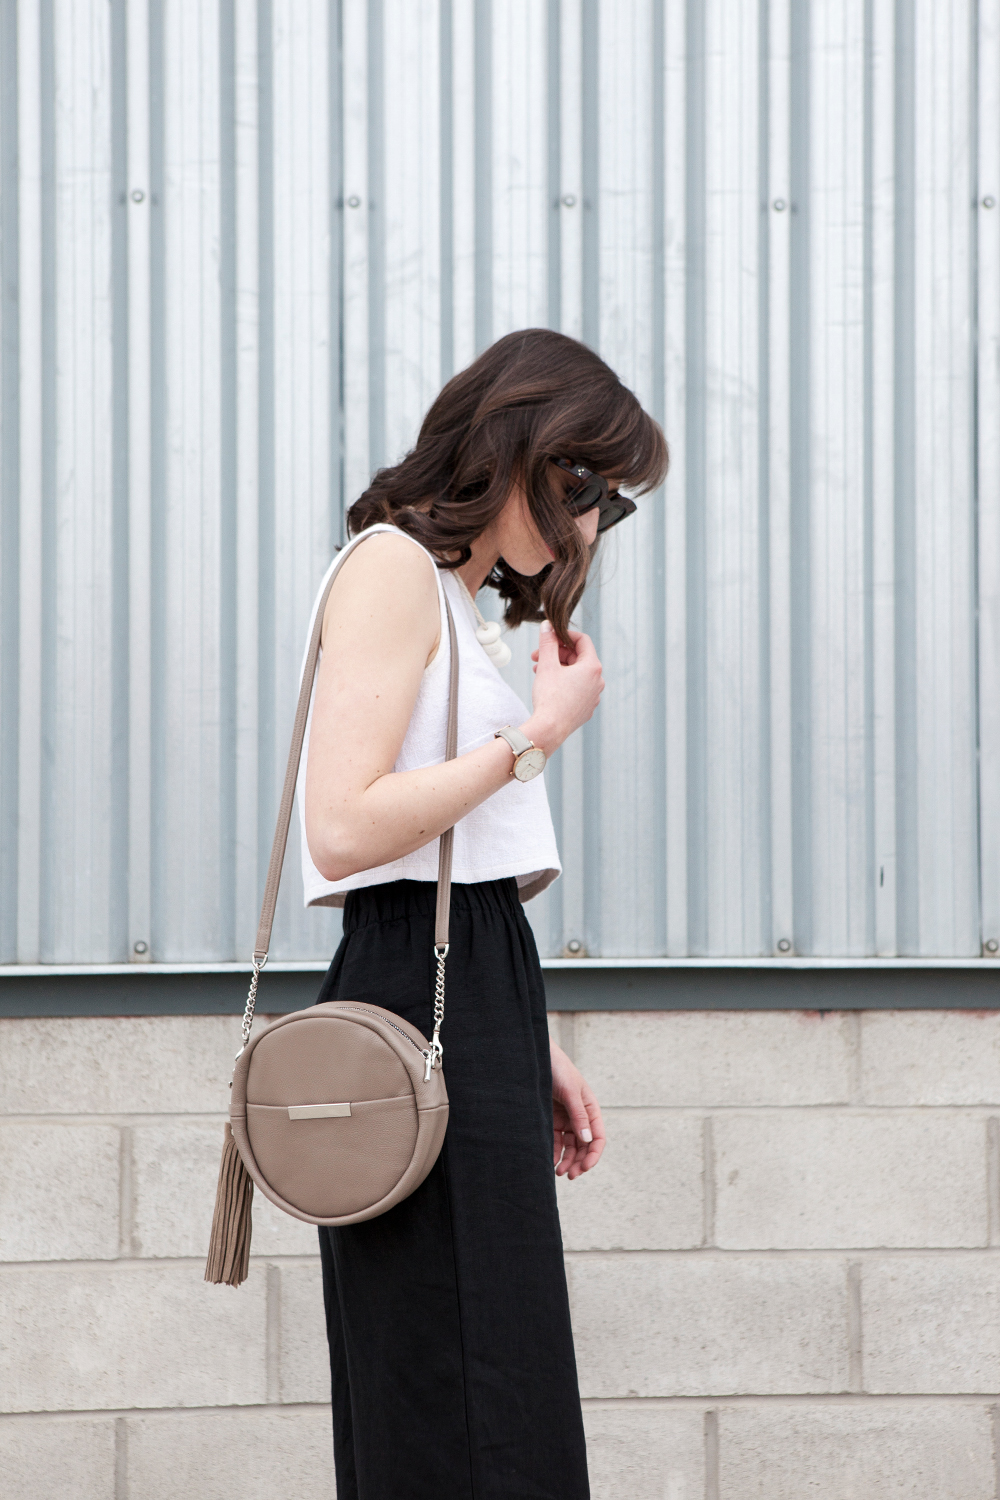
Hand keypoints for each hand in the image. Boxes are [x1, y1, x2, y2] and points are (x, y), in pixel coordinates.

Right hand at [523, 623, 604, 755]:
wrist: (550, 729)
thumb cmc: (549, 697)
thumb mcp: (547, 664)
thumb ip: (548, 642)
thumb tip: (547, 626)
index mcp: (592, 667)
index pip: (582, 641)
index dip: (565, 635)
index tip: (550, 636)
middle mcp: (598, 681)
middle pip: (578, 658)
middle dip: (557, 654)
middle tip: (537, 655)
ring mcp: (594, 696)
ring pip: (577, 674)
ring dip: (558, 668)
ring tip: (538, 670)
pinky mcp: (587, 708)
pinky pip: (577, 689)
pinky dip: (564, 683)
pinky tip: (548, 686)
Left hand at [550, 1039, 605, 1179]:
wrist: (535, 1058)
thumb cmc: (557, 1069)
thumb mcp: (571, 1091)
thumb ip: (579, 1116)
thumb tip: (588, 1140)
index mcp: (590, 1109)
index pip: (598, 1137)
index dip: (593, 1154)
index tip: (584, 1168)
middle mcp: (579, 1116)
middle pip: (584, 1145)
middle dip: (579, 1161)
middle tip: (570, 1175)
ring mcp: (565, 1119)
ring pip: (569, 1146)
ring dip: (567, 1160)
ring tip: (559, 1172)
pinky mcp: (550, 1120)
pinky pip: (554, 1140)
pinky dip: (554, 1152)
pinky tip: (550, 1162)